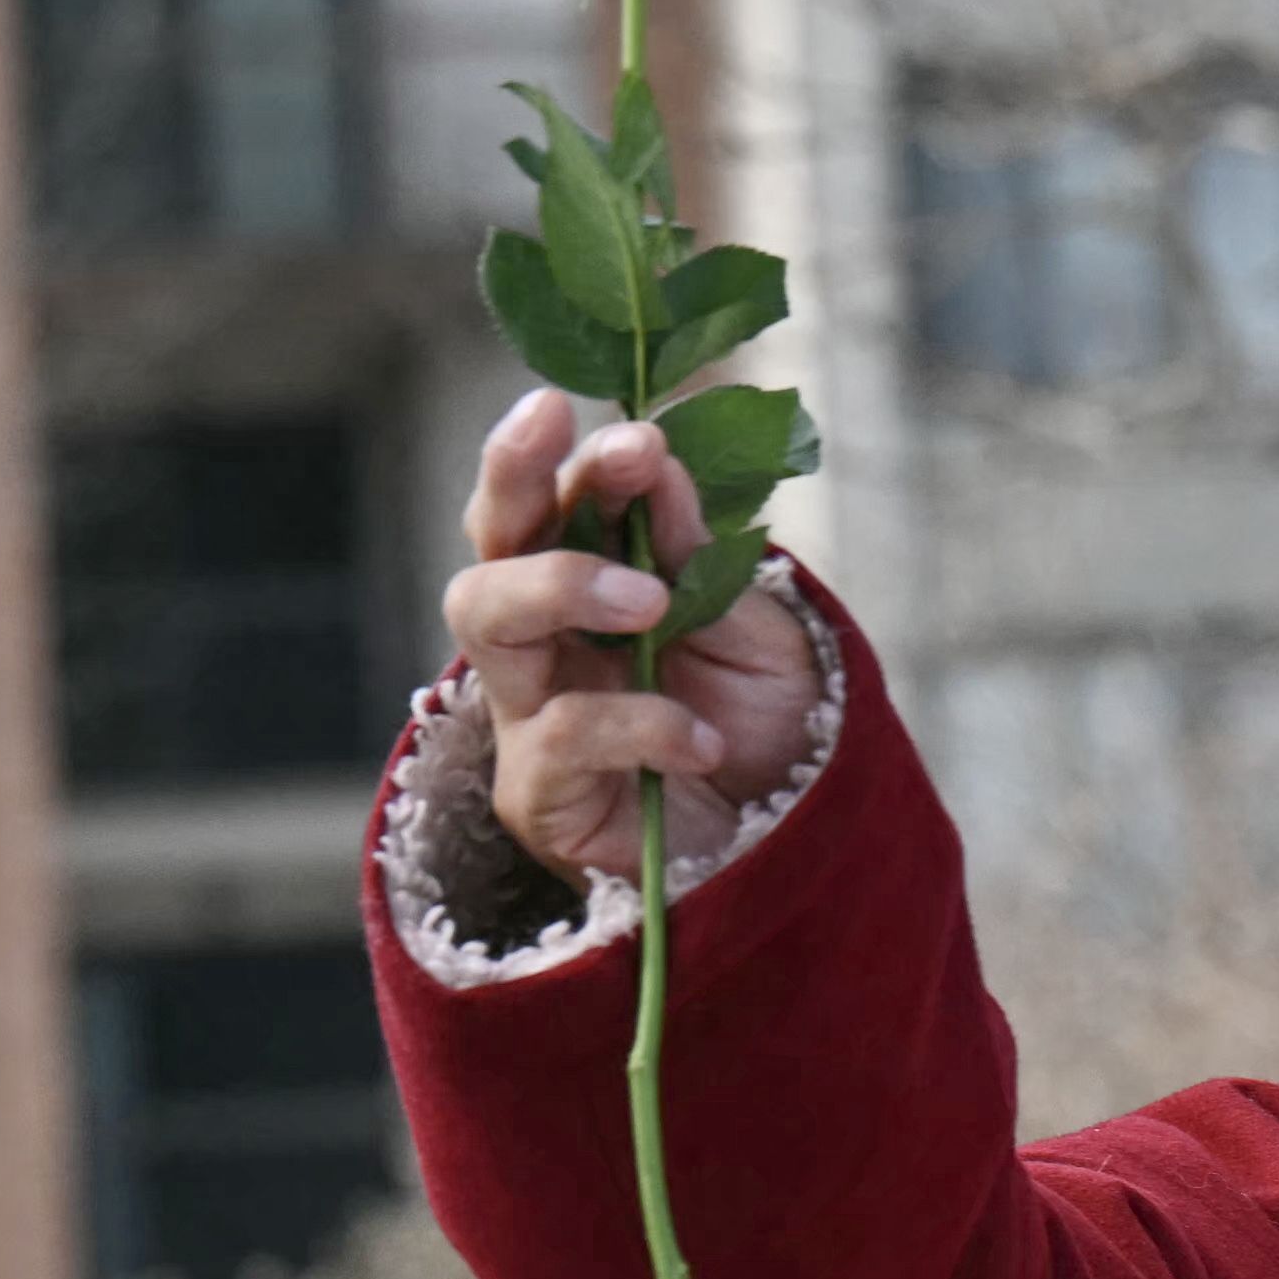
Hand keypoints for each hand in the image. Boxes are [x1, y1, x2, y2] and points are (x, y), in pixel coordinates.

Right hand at [450, 386, 823, 891]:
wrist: (791, 843)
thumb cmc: (764, 728)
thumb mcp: (752, 629)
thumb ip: (698, 557)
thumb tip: (653, 463)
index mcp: (589, 585)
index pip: (549, 501)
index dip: (571, 456)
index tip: (633, 435)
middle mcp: (543, 642)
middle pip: (487, 544)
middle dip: (521, 482)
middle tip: (612, 462)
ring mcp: (528, 716)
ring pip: (486, 618)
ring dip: (566, 584)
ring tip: (653, 606)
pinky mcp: (536, 796)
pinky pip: (561, 734)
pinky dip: (638, 723)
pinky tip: (702, 739)